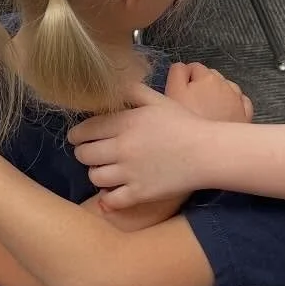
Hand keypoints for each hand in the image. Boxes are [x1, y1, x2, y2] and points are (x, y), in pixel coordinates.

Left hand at [69, 84, 212, 208]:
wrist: (207, 152)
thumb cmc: (184, 123)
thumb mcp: (157, 100)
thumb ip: (132, 91)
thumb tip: (112, 85)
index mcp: (125, 123)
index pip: (85, 130)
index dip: (77, 134)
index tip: (78, 137)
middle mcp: (122, 148)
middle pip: (84, 155)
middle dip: (84, 153)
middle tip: (92, 153)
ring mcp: (130, 173)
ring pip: (94, 177)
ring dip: (96, 173)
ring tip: (105, 170)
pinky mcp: (139, 193)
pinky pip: (111, 200)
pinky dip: (108, 197)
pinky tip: (113, 191)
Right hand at [165, 62, 252, 123]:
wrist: (211, 150)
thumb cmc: (188, 123)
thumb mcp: (172, 93)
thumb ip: (176, 73)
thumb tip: (182, 66)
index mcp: (207, 77)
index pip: (192, 67)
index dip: (183, 79)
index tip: (178, 92)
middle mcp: (225, 84)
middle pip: (210, 76)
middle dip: (200, 85)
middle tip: (189, 104)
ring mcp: (237, 99)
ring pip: (226, 88)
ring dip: (217, 94)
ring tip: (205, 111)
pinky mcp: (245, 114)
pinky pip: (240, 101)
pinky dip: (233, 103)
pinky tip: (224, 112)